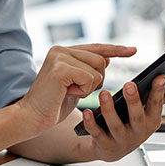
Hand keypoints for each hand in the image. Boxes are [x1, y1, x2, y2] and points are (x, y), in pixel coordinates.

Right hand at [16, 44, 136, 137]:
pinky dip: (82, 91)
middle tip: (75, 90)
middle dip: (96, 81)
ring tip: (68, 91)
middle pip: (101, 61)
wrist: (31, 117)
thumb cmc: (52, 104)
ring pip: (97, 70)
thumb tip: (106, 59)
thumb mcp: (75, 85)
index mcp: (63, 51)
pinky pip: (90, 78)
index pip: (96, 48)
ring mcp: (59, 57)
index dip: (116, 49)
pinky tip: (66, 93)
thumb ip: (87, 70)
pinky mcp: (60, 69)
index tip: (133, 50)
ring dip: (88, 87)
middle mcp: (61, 50)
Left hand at [82, 75, 164, 161]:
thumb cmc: (130, 125)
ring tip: (104, 93)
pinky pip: (97, 134)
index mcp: (151, 122)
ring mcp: (122, 141)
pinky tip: (87, 111)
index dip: (159, 92)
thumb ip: (159, 99)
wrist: (111, 149)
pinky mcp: (105, 146)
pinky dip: (91, 123)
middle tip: (129, 84)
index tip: (160, 76)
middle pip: (137, 117)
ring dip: (109, 109)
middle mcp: (139, 133)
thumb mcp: (147, 114)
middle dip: (134, 101)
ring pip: (116, 126)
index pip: (156, 105)